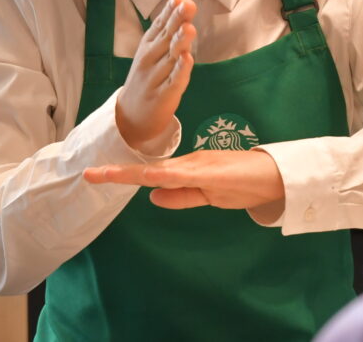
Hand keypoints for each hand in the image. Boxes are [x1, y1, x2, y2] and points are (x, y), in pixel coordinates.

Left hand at [83, 149, 286, 216]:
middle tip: (88, 175)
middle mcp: (188, 164)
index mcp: (186, 171)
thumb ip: (181, 197)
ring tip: (105, 174)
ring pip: (160, 172)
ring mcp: (200, 166)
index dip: (121, 175)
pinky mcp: (213, 172)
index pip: (148, 175)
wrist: (274, 177)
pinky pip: (185, 175)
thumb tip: (150, 198)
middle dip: (117, 174)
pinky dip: (165, 175)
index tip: (95, 176)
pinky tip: (149, 176)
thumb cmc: (243, 184)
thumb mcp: (207, 196)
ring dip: (132, 173)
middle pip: (147, 171)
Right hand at [116, 0, 197, 152]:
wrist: (130, 117)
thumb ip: (166, 27)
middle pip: (166, 38)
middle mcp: (150, 60)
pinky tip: (187, 60)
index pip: (159, 25)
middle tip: (188, 6)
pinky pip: (174, 82)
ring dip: (180, 43)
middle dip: (177, 22)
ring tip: (189, 29)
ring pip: (170, 58)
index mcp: (147, 46)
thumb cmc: (147, 78)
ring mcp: (156, 78)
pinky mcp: (164, 96)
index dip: (170, 12)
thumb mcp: (151, 50)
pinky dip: (180, 71)